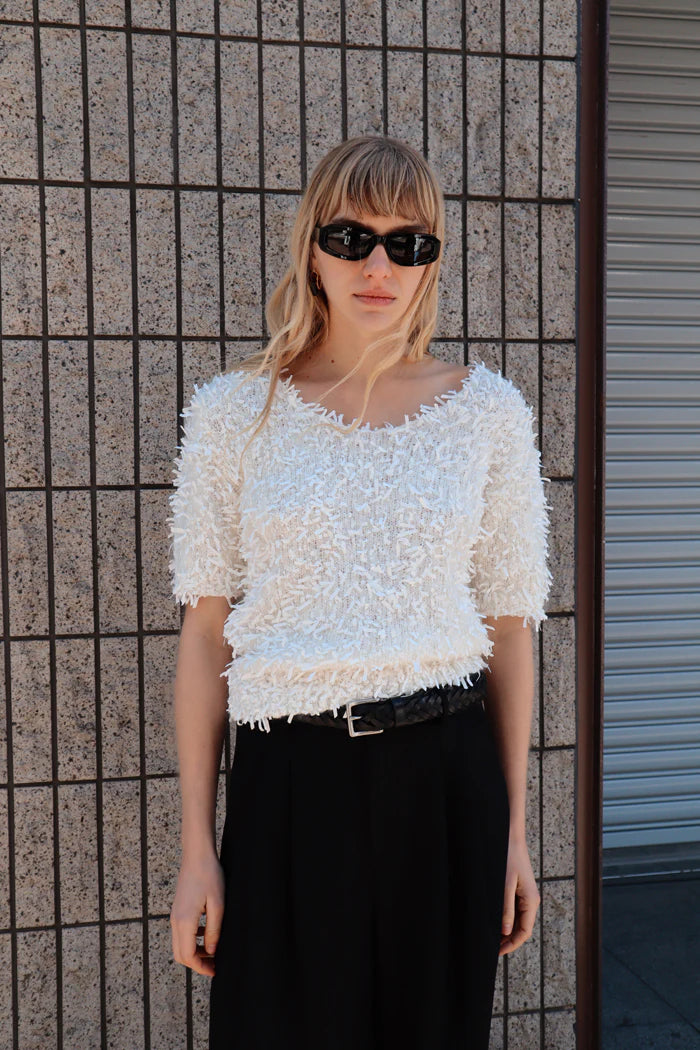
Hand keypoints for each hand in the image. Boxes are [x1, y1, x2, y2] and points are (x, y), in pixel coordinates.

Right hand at [170, 852, 225, 976]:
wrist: (197, 855)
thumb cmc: (209, 876)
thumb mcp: (218, 904)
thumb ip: (214, 930)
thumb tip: (213, 951)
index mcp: (184, 921)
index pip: (188, 955)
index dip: (201, 967)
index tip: (215, 971)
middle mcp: (176, 920)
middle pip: (181, 954)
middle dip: (197, 963)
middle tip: (214, 965)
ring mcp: (175, 915)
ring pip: (180, 944)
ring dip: (195, 952)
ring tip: (214, 951)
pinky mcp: (178, 910)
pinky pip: (181, 932)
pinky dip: (192, 940)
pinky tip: (207, 933)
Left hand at [499, 833, 539, 956]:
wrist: (510, 836)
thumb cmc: (508, 858)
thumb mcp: (505, 884)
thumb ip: (506, 908)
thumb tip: (506, 932)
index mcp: (531, 901)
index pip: (524, 932)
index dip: (511, 945)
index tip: (497, 952)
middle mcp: (531, 900)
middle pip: (522, 928)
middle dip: (508, 940)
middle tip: (491, 948)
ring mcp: (526, 895)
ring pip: (518, 920)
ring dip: (507, 930)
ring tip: (491, 937)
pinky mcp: (520, 889)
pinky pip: (515, 910)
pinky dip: (506, 919)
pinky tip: (495, 921)